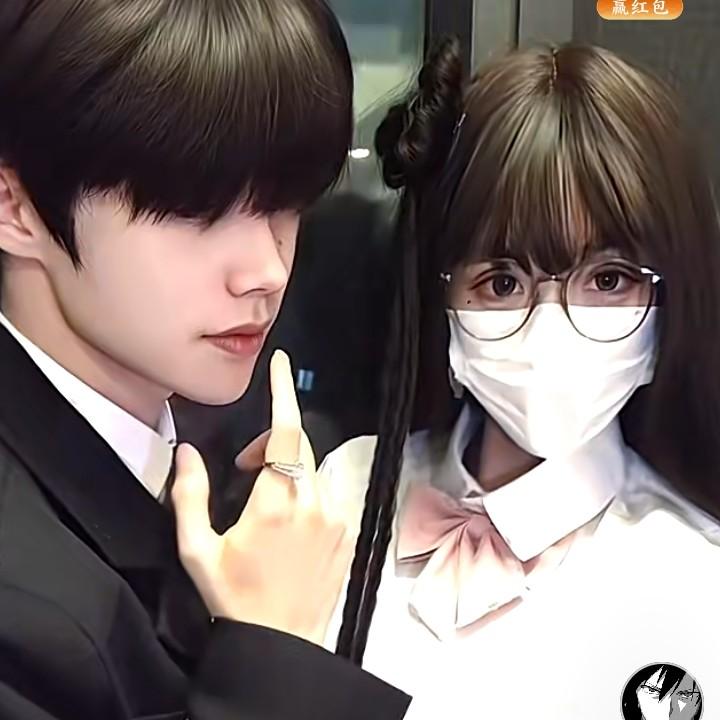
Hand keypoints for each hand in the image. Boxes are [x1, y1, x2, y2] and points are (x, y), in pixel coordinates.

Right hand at [172, 350, 351, 644]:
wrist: (282, 640)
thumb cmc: (235, 598)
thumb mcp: (198, 550)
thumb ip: (189, 496)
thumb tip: (186, 453)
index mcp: (274, 502)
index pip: (283, 431)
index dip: (282, 392)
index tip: (280, 364)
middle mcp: (312, 502)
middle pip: (297, 444)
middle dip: (271, 442)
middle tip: (244, 468)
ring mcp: (337, 516)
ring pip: (313, 467)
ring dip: (290, 468)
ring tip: (267, 500)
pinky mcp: (349, 531)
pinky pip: (329, 491)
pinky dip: (308, 490)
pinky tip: (291, 521)